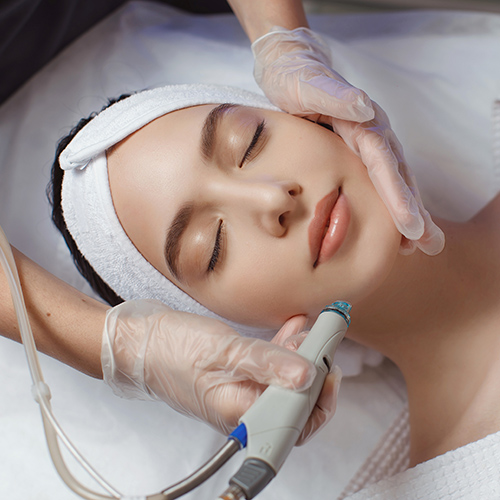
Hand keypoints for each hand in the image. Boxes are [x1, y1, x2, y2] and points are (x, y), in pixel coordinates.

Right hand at [101, 299, 338, 438]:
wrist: (140, 343)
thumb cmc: (172, 349)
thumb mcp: (222, 350)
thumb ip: (265, 363)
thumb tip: (307, 375)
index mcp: (240, 413)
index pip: (295, 421)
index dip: (320, 395)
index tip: (328, 361)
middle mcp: (245, 410)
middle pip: (296, 404)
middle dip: (315, 373)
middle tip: (324, 341)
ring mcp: (242, 394)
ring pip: (286, 384)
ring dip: (302, 358)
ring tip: (309, 332)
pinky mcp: (238, 377)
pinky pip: (270, 369)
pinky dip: (285, 350)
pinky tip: (292, 329)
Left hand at [252, 27, 444, 255]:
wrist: (289, 67)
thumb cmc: (295, 78)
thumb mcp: (308, 85)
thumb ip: (334, 95)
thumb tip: (364, 108)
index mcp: (362, 122)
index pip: (384, 163)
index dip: (397, 195)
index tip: (410, 224)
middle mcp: (372, 134)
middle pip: (397, 176)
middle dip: (413, 211)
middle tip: (429, 244)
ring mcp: (367, 143)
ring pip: (393, 180)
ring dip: (408, 212)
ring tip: (421, 244)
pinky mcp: (357, 151)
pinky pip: (378, 180)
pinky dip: (389, 203)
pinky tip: (393, 226)